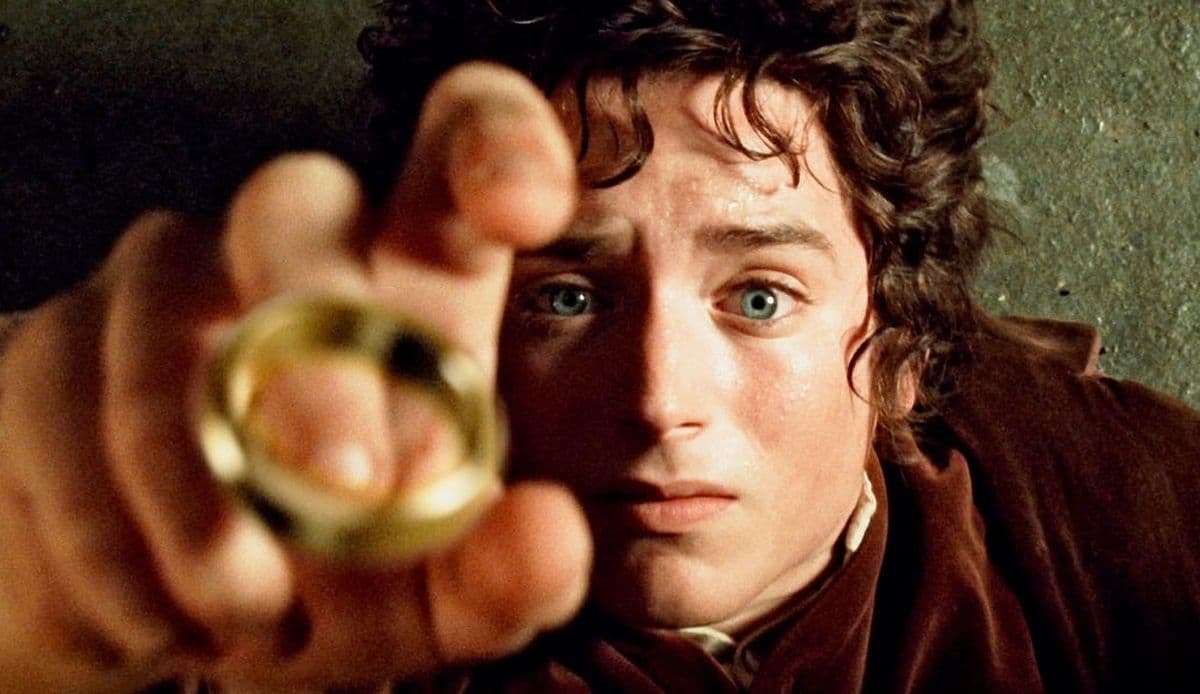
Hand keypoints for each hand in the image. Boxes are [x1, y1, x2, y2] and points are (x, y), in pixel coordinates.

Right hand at [0, 62, 590, 690]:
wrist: (184, 620)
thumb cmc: (340, 579)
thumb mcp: (439, 594)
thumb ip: (504, 571)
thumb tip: (549, 536)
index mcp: (416, 285)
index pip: (457, 152)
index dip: (495, 145)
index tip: (519, 209)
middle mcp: (289, 256)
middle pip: (289, 208)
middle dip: (317, 363)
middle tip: (346, 493)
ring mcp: (163, 293)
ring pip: (158, 324)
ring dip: (203, 493)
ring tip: (250, 610)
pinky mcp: (52, 354)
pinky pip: (61, 415)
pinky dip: (117, 542)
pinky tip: (167, 613)